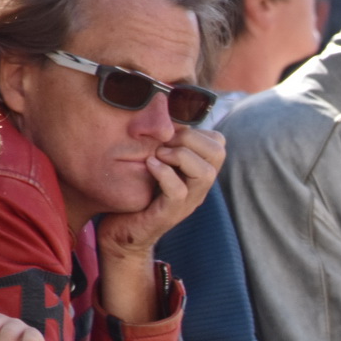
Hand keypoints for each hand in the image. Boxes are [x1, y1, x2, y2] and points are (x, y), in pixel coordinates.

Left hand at [94, 126, 223, 257]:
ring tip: (157, 155)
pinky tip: (148, 165)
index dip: (196, 130)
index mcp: (198, 172)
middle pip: (218, 153)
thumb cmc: (136, 192)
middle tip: (164, 144)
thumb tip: (163, 108)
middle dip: (189, 139)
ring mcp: (187, 202)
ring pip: (204, 173)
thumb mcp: (154, 161)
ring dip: (179, 156)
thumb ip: (165, 142)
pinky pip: (178, 190)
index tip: (170, 136)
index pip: (218, 142)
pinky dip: (163, 173)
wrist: (122, 232)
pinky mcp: (170, 213)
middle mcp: (199, 187)